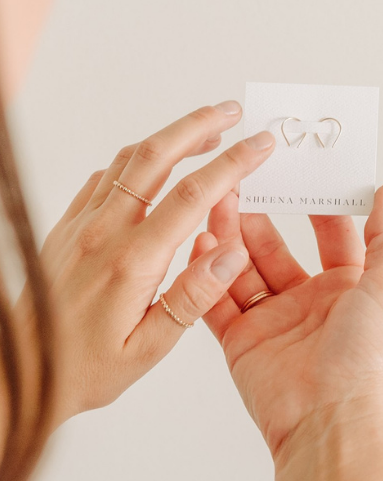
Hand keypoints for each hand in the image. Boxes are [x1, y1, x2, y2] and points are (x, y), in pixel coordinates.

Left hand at [20, 102, 274, 425]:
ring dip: (170, 138)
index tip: (260, 146)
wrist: (22, 367)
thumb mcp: (149, 348)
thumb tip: (230, 255)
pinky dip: (138, 162)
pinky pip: (105, 179)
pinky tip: (157, 170)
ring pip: (128, 161)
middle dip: (198, 127)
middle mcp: (103, 232)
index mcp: (132, 262)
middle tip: (233, 112)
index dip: (231, 165)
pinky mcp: (68, 227)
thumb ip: (192, 298)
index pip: (191, 197)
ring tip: (205, 132)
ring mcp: (81, 224)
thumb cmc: (85, 367)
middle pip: (155, 157)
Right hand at [196, 184, 382, 479]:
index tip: (299, 166)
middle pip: (276, 246)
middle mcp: (310, 303)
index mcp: (350, 290)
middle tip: (241, 178)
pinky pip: (216, 299)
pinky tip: (198, 243)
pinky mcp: (240, 341)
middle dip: (259, 213)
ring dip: (229, 235)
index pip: (332, 234)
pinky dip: (203, 273)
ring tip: (215, 200)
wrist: (328, 418)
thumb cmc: (365, 360)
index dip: (316, 201)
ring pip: (242, 267)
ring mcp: (273, 321)